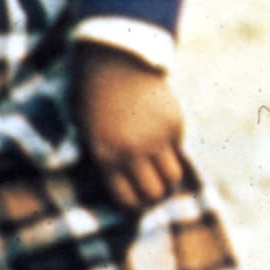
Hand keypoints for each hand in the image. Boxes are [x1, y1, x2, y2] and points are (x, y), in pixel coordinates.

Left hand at [73, 43, 188, 210]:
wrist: (116, 61)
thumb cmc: (95, 100)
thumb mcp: (90, 134)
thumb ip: (108, 160)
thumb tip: (130, 188)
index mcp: (105, 156)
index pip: (127, 198)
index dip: (134, 208)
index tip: (137, 205)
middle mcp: (132, 151)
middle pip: (154, 193)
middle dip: (155, 198)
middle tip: (154, 194)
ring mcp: (156, 138)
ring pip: (172, 177)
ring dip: (168, 180)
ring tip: (162, 175)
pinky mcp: (174, 124)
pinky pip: (178, 150)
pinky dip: (172, 151)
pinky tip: (160, 139)